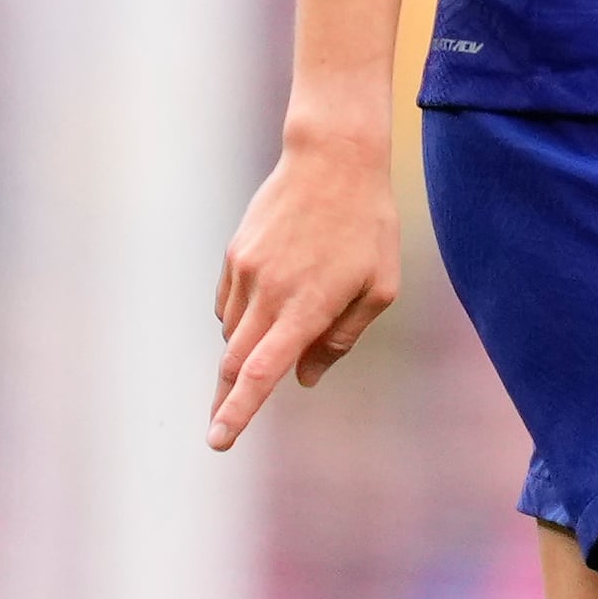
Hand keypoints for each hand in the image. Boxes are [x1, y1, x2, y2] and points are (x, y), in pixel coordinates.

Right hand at [209, 119, 397, 449]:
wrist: (331, 158)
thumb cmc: (368, 226)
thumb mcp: (378, 288)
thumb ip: (340, 339)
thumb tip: (304, 376)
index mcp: (305, 307)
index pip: (261, 371)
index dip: (239, 411)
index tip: (219, 440)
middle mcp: (267, 292)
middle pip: (234, 362)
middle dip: (226, 400)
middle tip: (220, 430)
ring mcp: (245, 271)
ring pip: (233, 333)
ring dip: (246, 350)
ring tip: (283, 330)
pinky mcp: (235, 254)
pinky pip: (229, 304)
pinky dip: (243, 319)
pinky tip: (270, 303)